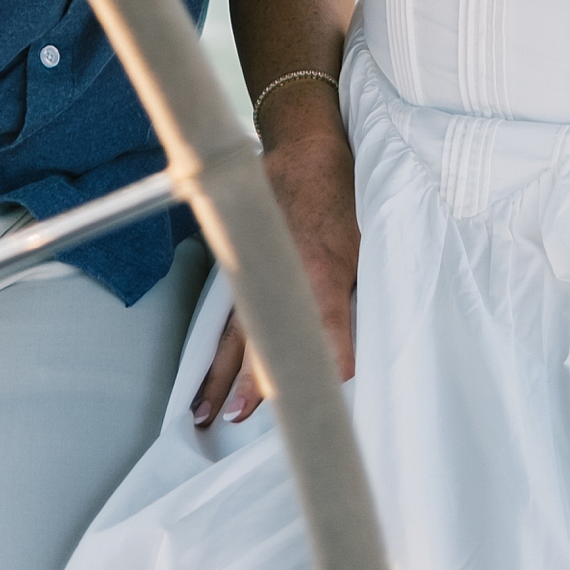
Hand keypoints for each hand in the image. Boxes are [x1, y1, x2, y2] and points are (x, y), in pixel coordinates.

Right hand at [192, 102, 357, 425]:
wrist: (305, 148)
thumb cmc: (341, 197)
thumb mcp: (364, 246)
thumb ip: (356, 298)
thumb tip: (356, 344)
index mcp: (318, 277)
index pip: (325, 340)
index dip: (330, 371)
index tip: (329, 396)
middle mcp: (279, 280)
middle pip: (262, 344)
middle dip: (252, 387)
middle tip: (237, 421)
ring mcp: (254, 273)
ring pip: (233, 336)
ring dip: (220, 376)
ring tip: (205, 414)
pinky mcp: (242, 268)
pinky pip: (226, 316)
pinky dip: (217, 348)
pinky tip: (208, 373)